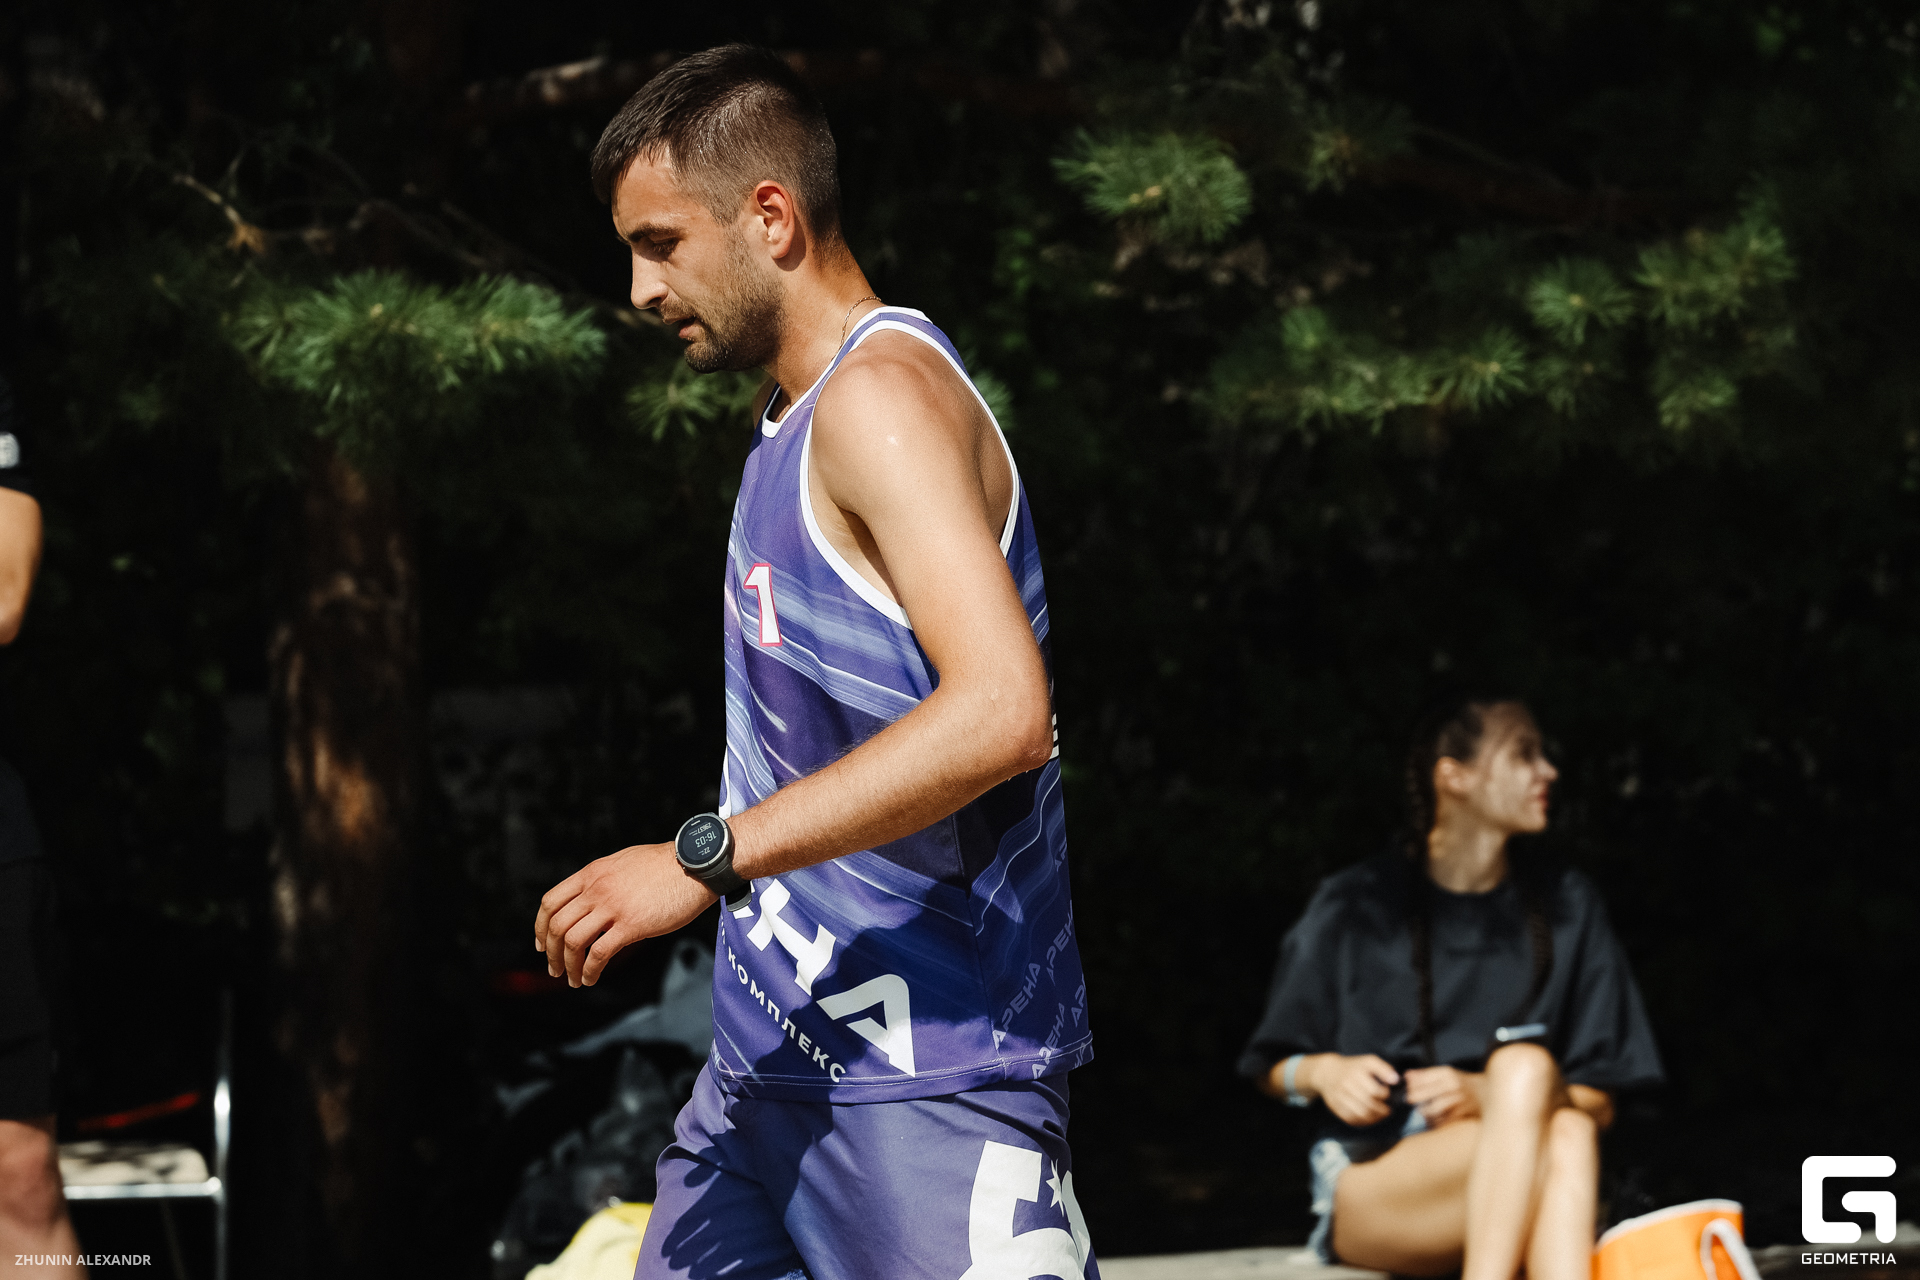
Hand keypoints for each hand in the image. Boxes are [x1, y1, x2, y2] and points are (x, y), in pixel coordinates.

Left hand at [535, 843, 714, 986]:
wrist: (695, 865)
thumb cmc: (665, 864)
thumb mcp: (623, 863)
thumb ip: (603, 880)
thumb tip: (593, 900)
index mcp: (592, 873)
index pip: (550, 902)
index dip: (540, 927)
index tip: (542, 944)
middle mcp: (596, 889)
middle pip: (557, 926)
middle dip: (551, 953)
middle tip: (555, 970)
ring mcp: (612, 907)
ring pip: (573, 942)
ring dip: (569, 966)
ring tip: (574, 980)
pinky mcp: (632, 925)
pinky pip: (599, 953)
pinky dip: (590, 971)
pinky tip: (592, 978)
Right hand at [1315, 1054, 1399, 1126]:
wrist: (1327, 1072)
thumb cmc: (1353, 1067)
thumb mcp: (1368, 1061)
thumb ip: (1384, 1069)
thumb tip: (1396, 1080)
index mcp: (1356, 1073)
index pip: (1374, 1091)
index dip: (1385, 1096)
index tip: (1388, 1095)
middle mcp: (1346, 1085)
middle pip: (1367, 1104)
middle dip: (1382, 1110)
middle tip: (1388, 1110)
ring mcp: (1339, 1097)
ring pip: (1360, 1114)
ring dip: (1374, 1118)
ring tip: (1381, 1116)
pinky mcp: (1335, 1106)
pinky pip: (1351, 1119)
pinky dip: (1362, 1122)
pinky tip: (1369, 1119)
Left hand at [1403, 1065, 1483, 1125]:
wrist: (1488, 1093)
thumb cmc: (1463, 1083)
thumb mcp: (1445, 1073)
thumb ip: (1425, 1075)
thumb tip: (1406, 1076)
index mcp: (1447, 1074)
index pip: (1423, 1079)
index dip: (1411, 1086)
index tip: (1407, 1090)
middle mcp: (1453, 1086)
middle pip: (1426, 1095)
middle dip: (1415, 1099)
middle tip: (1411, 1101)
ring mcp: (1459, 1101)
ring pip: (1433, 1110)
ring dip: (1424, 1112)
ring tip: (1424, 1111)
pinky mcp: (1463, 1115)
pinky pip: (1443, 1122)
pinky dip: (1436, 1122)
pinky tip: (1435, 1119)